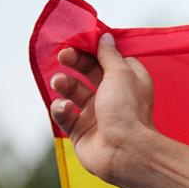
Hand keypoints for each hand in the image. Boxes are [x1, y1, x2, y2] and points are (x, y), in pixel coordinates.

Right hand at [49, 34, 157, 183]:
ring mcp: (95, 113)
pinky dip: (61, 108)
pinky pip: (64, 114)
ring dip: (63, 84)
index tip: (78, 40)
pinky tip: (66, 108)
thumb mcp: (121, 74)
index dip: (93, 50)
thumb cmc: (127, 110)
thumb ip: (109, 55)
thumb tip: (105, 37)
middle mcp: (112, 95)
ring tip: (60, 82)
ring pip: (72, 92)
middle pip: (87, 72)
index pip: (107, 59)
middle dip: (73, 62)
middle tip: (62, 55)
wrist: (124, 151)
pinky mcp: (80, 130)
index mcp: (128, 80)